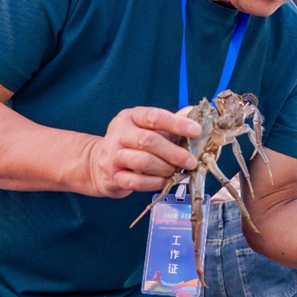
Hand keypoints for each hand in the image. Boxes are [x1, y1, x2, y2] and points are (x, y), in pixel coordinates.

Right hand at [86, 107, 200, 197]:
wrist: (100, 163)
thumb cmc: (133, 143)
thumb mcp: (148, 128)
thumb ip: (171, 122)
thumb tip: (196, 113)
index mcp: (131, 117)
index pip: (154, 116)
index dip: (177, 123)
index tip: (196, 131)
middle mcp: (120, 133)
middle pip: (148, 141)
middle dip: (174, 153)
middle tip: (191, 162)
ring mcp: (113, 155)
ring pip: (143, 162)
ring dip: (165, 168)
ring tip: (177, 172)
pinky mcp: (113, 176)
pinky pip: (136, 182)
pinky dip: (155, 183)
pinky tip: (165, 181)